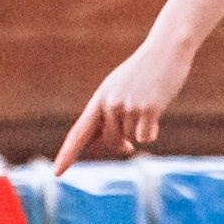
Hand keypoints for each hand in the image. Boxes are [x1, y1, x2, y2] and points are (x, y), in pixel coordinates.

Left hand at [55, 36, 191, 171]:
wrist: (166, 50)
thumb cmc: (143, 73)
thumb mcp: (120, 91)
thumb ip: (109, 117)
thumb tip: (105, 147)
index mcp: (99, 99)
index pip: (80, 132)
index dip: (68, 154)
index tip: (58, 173)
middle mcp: (111, 104)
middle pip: (110, 141)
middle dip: (122, 142)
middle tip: (133, 124)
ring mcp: (129, 106)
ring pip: (131, 140)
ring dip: (140, 130)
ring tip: (147, 105)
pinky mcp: (149, 109)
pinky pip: (146, 138)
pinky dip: (152, 131)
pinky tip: (157, 109)